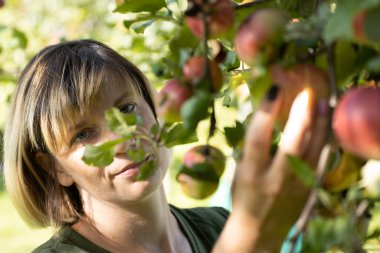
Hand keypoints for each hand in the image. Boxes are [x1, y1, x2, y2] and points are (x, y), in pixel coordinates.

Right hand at [214, 85, 329, 251]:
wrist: (259, 229)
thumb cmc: (244, 195)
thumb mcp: (240, 170)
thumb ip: (252, 146)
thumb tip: (267, 113)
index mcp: (251, 173)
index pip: (258, 138)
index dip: (266, 111)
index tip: (275, 89)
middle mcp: (275, 179)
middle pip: (292, 143)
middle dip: (300, 115)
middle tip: (306, 92)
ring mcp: (297, 186)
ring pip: (313, 150)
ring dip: (319, 124)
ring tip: (323, 101)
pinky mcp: (310, 189)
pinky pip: (321, 160)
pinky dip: (325, 139)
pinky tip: (327, 124)